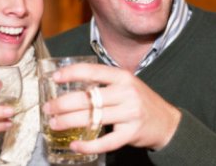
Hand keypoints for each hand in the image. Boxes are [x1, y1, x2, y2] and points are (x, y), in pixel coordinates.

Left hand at [42, 63, 181, 154]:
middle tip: (48, 108)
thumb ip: (104, 83)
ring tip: (54, 124)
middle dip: (62, 104)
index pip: (93, 71)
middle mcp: (126, 93)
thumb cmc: (140, 101)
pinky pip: (105, 141)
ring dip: (68, 122)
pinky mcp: (131, 134)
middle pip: (87, 98)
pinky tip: (75, 145)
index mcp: (123, 77)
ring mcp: (129, 114)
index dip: (72, 73)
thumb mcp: (126, 84)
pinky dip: (88, 145)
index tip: (55, 77)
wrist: (167, 122)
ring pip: (92, 118)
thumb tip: (72, 83)